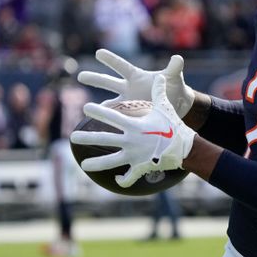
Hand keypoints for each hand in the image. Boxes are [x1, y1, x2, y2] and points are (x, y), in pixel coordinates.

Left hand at [70, 75, 196, 187]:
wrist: (184, 147)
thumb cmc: (173, 125)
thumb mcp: (165, 108)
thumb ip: (158, 92)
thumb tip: (160, 76)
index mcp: (134, 125)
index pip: (111, 115)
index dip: (98, 111)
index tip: (85, 107)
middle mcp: (130, 141)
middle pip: (104, 139)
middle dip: (87, 137)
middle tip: (72, 137)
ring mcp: (134, 156)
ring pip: (110, 161)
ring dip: (96, 163)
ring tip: (83, 165)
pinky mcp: (140, 167)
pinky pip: (129, 176)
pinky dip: (123, 179)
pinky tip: (117, 180)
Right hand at [77, 49, 195, 117]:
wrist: (178, 105)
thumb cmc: (175, 87)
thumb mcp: (174, 78)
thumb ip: (174, 68)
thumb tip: (178, 58)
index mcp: (137, 76)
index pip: (121, 66)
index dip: (111, 59)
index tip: (98, 52)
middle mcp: (128, 88)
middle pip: (108, 82)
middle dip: (95, 78)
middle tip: (80, 75)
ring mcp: (128, 103)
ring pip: (109, 103)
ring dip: (99, 106)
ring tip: (86, 108)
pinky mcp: (131, 116)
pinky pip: (118, 118)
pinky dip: (109, 122)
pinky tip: (98, 127)